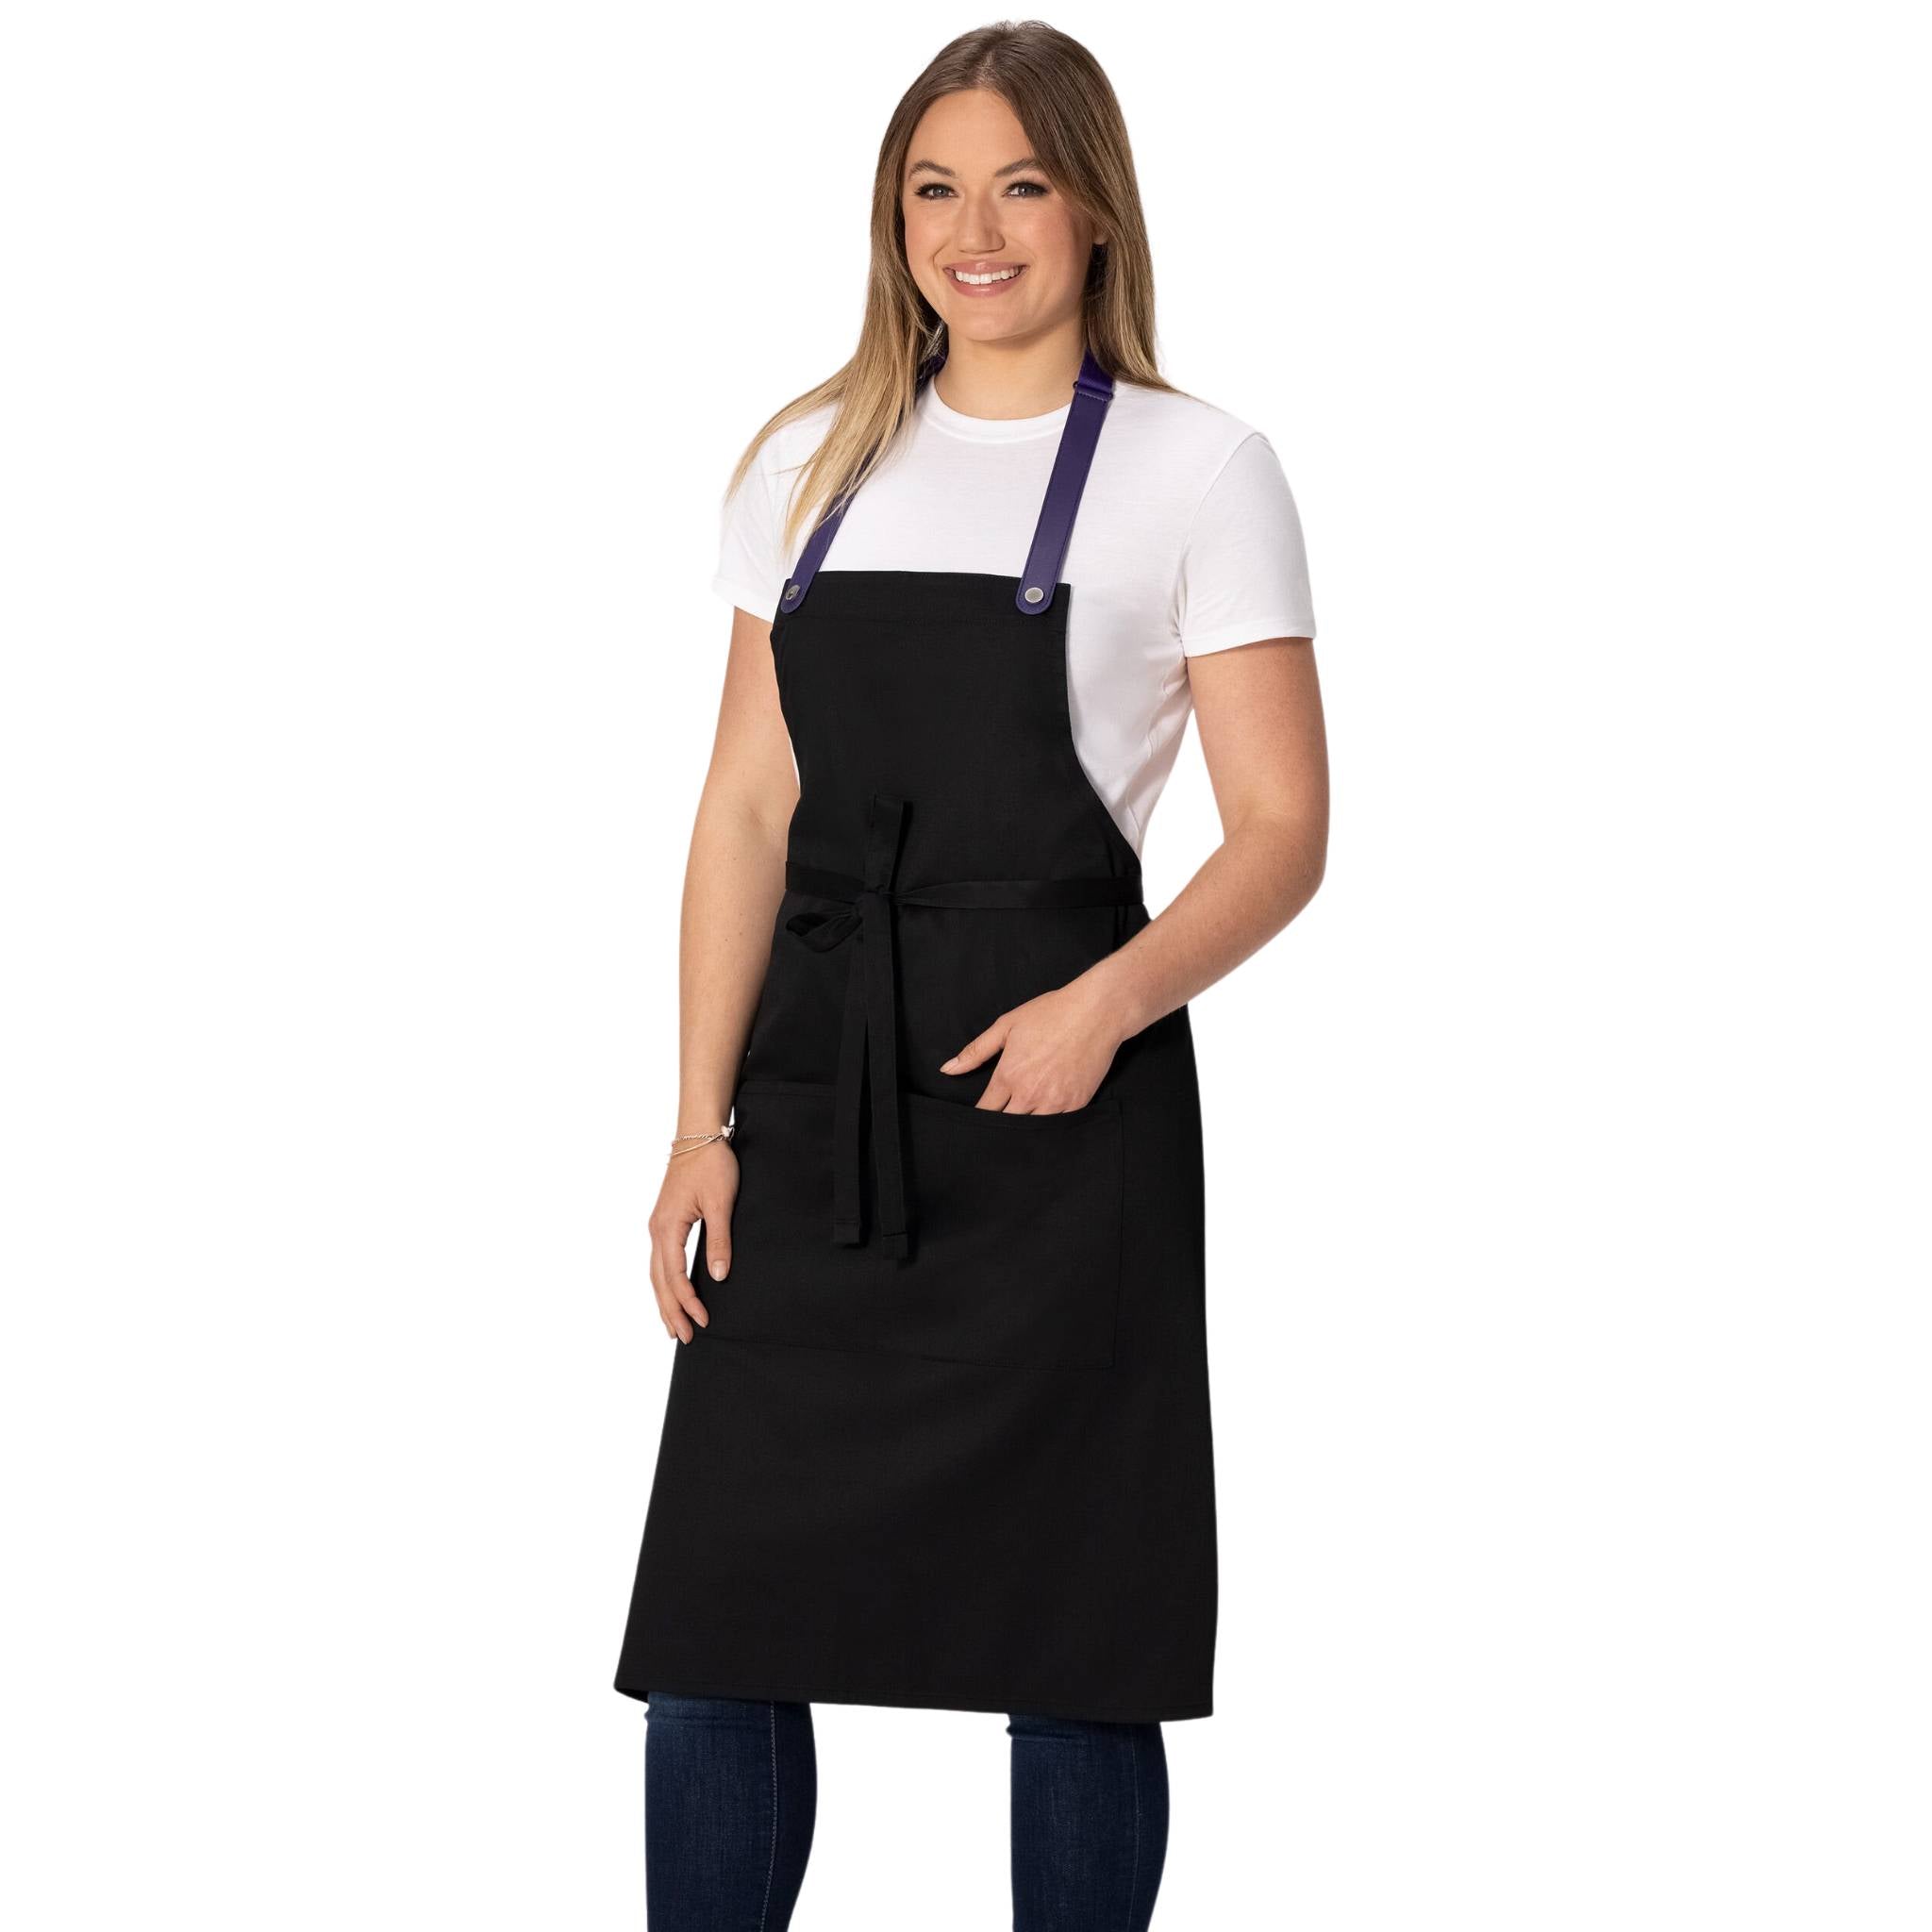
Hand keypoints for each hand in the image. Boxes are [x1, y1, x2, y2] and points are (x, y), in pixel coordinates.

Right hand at [648, 1140, 736, 1342]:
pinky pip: (660, 1260)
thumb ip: (719, 1241)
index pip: (675, 1276)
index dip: (688, 1301)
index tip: (702, 1321)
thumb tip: (718, 1277)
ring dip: (665, 1300)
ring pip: (656, 1273)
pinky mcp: (664, 1221)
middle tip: (684, 1338)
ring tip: (673, 1326)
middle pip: (660, 1281)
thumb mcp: (721, 1203)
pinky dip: (664, 1282)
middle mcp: (657, 1230)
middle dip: (671, 1311)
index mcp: (668, 1227)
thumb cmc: (711, 1164)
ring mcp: (658, 1226)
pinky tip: (671, 1292)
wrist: (698, 1135)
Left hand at [939, 975, 1125, 1112]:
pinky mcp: (1077, 1104)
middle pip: (1006, 1124)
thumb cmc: (1051, 1013)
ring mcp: (1055, 1101)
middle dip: (1000, 1124)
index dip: (980, 1116)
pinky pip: (1058, 1126)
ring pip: (1032, 1129)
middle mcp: (1030, 1093)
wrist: (1097, 1013)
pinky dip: (1050, 1125)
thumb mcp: (1007, 1026)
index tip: (978, 1119)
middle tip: (998, 1124)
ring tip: (1021, 1123)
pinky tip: (1045, 1120)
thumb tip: (947, 1070)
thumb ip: (975, 1051)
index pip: (986, 1110)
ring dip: (1024, 1126)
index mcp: (1008, 1075)